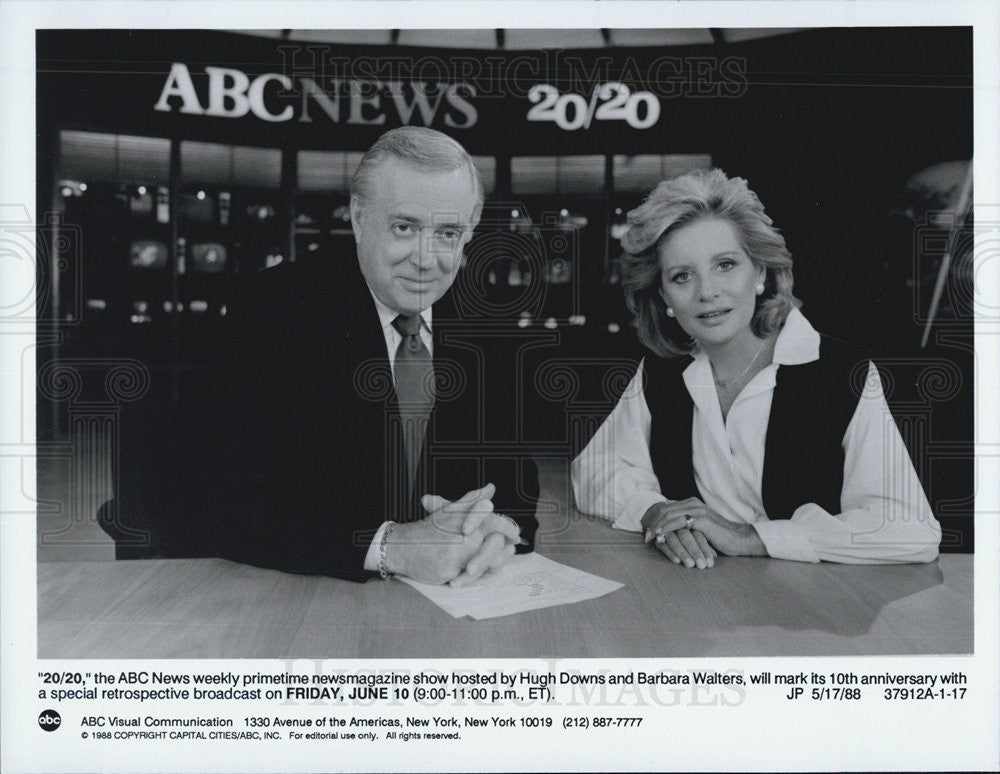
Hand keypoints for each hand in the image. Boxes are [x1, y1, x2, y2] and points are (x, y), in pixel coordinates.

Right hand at [384, 484, 519, 584]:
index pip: (492, 520)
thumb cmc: (429, 530)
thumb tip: (490, 488)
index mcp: (463, 517)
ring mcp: (455, 552)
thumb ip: (472, 501)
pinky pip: (470, 575)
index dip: (507, 528)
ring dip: (496, 560)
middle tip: (512, 547)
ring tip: (501, 561)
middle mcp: (461, 533)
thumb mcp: (449, 510)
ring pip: (486, 559)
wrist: (402, 547)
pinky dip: (478, 574)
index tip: (515, 534)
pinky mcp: (449, 568)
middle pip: (494, 541)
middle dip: (505, 546)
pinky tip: (484, 571)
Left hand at [641, 502, 714, 568]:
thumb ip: (686, 526)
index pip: (666, 507)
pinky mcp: (702, 519)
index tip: (646, 530)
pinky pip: (678, 522)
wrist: (739, 539)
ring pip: (669, 514)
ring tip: (649, 536)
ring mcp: (697, 510)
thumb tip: (669, 532)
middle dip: (652, 522)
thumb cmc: (720, 538)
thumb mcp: (699, 529)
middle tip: (644, 535)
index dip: (654, 518)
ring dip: (656, 526)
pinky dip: (666, 528)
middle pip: (665, 509)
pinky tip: (660, 535)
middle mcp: (693, 504)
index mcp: (692, 504)